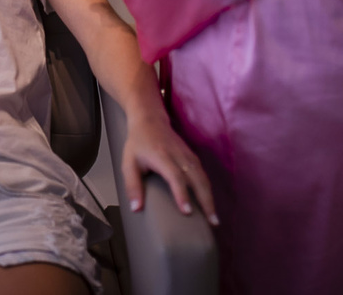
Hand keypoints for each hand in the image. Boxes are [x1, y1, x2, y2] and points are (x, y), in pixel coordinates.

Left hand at [122, 111, 218, 225]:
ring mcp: (188, 156)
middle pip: (197, 178)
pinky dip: (209, 191)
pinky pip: (204, 175)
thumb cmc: (138, 144)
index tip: (187, 212)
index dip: (181, 194)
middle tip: (211, 222)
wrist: (150, 121)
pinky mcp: (193, 157)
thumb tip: (136, 209)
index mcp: (162, 156)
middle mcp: (179, 156)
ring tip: (214, 219)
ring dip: (210, 198)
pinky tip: (210, 205)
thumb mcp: (129, 163)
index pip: (175, 176)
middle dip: (205, 201)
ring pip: (204, 178)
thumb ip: (132, 186)